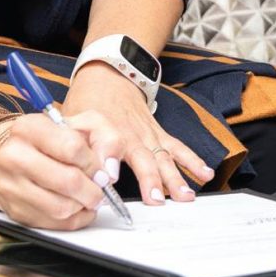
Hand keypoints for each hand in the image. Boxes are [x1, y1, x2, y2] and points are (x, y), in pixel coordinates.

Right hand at [0, 112, 117, 229]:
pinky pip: (54, 224)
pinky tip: (76, 206)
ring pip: (61, 208)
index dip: (94, 164)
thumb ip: (107, 139)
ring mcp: (10, 186)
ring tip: (86, 196)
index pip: (72, 148)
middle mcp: (14, 156)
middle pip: (68, 182)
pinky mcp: (15, 211)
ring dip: (83, 205)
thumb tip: (110, 170)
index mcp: (30, 128)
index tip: (101, 170)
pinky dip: (73, 219)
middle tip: (100, 189)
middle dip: (93, 190)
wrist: (16, 156)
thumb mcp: (85, 125)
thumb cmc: (53, 139)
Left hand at [60, 62, 210, 206]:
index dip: (108, 159)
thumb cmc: (89, 102)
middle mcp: (131, 134)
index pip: (108, 144)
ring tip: (185, 195)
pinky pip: (179, 149)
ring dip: (176, 177)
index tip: (110, 178)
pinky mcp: (160, 135)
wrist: (110, 77)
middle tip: (156, 199)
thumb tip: (72, 170)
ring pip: (164, 157)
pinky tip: (205, 174)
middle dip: (151, 179)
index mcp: (106, 130)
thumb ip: (71, 143)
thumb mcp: (70, 118)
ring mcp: (149, 135)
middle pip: (143, 157)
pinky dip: (193, 162)